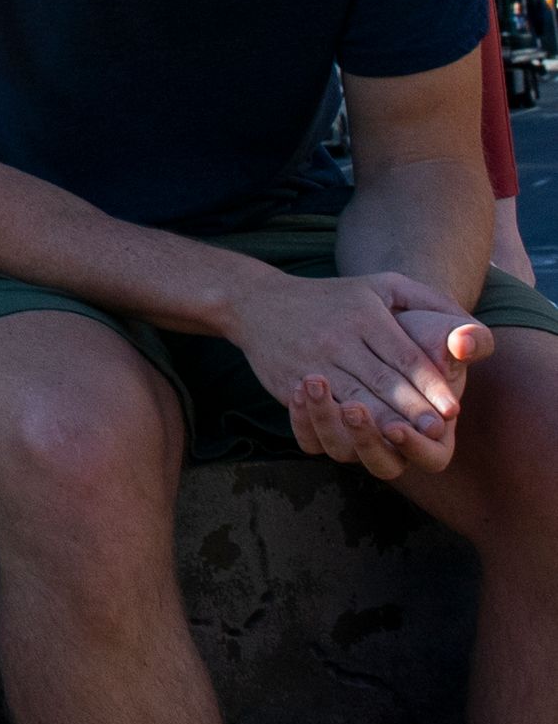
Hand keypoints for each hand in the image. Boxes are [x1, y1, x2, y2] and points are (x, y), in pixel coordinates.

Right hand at [229, 267, 473, 468]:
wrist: (256, 301)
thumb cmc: (335, 298)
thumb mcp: (381, 284)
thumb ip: (429, 301)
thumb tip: (467, 333)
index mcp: (363, 315)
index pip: (404, 356)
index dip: (430, 384)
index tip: (452, 409)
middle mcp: (337, 338)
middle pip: (381, 382)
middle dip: (411, 409)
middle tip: (437, 431)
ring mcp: (311, 361)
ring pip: (353, 399)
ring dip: (381, 424)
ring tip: (404, 438)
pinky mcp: (290, 382)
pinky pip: (319, 410)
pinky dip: (341, 426)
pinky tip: (359, 438)